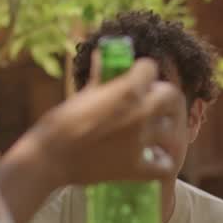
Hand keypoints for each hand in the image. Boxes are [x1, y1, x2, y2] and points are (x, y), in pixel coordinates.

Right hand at [36, 55, 185, 185]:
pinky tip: (150, 158)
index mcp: (126, 90)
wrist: (50, 157)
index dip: (142, 73)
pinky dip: (160, 162)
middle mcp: (139, 113)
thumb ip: (101, 76)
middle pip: (171, 96)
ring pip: (170, 129)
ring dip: (160, 130)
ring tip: (148, 133)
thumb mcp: (83, 94)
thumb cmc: (62, 123)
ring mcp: (140, 141)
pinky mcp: (137, 167)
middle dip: (162, 97)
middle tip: (151, 105)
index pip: (150, 68)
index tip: (137, 79)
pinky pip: (164, 164)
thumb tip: (103, 55)